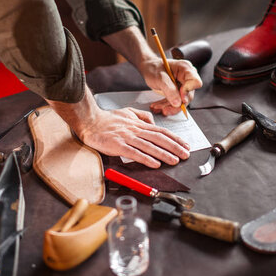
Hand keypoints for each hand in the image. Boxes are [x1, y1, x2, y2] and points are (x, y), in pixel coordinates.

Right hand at [46, 86, 190, 167]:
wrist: (90, 121)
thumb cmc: (107, 119)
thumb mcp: (128, 112)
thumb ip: (142, 116)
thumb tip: (153, 122)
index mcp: (139, 124)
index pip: (161, 131)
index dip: (175, 138)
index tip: (185, 145)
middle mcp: (135, 130)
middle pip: (159, 138)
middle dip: (174, 147)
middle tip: (186, 154)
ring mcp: (127, 137)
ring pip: (149, 146)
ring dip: (164, 154)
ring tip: (175, 160)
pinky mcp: (118, 145)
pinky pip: (134, 153)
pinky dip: (146, 158)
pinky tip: (155, 164)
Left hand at [101, 27, 202, 116]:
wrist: (145, 66)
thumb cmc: (152, 67)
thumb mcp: (158, 77)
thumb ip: (169, 89)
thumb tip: (179, 102)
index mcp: (186, 69)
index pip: (195, 82)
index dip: (187, 92)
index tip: (177, 98)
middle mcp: (187, 76)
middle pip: (189, 95)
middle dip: (176, 103)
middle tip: (164, 109)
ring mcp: (183, 84)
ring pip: (182, 101)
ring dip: (170, 107)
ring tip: (157, 109)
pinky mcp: (177, 91)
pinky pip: (175, 102)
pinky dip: (167, 106)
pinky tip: (157, 107)